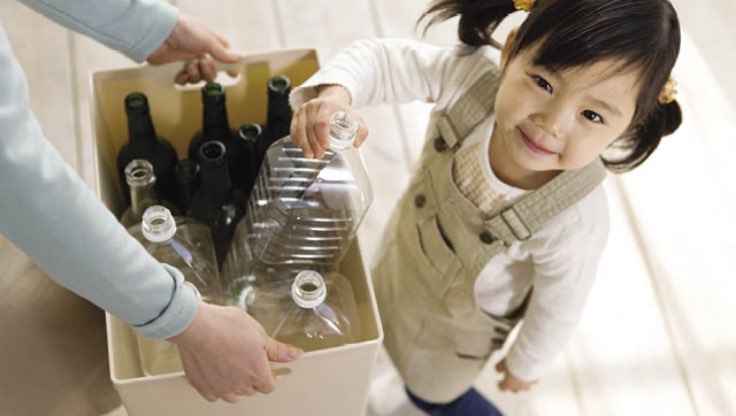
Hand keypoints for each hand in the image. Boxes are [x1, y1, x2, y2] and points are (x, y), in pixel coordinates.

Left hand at [146, 13, 241, 83]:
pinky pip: (185, 81)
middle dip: (209, 72)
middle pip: (212, 72)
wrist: (159, 33)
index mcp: (209, 44)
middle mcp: (200, 53)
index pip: (224, 56)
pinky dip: (184, 79)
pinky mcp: (176, 68)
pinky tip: (181, 73)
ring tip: (190, 67)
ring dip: (196, 75)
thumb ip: (223, 52)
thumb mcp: (207, 40)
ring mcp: (188, 61)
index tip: (232, 74)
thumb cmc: (182, 29)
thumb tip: (238, 57)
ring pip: (199, 78)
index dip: (229, 66)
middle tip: (203, 65)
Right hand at [168, 301, 300, 402]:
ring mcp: (220, 388)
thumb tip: (294, 355)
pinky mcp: (203, 387)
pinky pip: (214, 394)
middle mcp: (240, 385)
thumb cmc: (226, 327)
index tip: (264, 364)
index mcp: (257, 373)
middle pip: (252, 389)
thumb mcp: (260, 334)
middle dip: (252, 377)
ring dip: (235, 384)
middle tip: (245, 358)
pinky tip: (216, 370)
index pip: (270, 386)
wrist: (197, 327)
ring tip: (231, 364)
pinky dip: (216, 385)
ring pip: (233, 394)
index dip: (268, 374)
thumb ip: (278, 350)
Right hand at [290, 85, 368, 158]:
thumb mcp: (356, 118)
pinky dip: (297, 140)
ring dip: (304, 144)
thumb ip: (361, 131)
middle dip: (313, 144)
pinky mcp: (296, 115)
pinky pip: (293, 129)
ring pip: (299, 129)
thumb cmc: (343, 112)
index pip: (322, 121)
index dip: (322, 135)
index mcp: (327, 104)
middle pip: (310, 127)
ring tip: (310, 155)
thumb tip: (356, 143)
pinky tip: (302, 148)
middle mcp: (313, 105)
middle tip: (319, 155)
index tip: (326, 147)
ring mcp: (303, 109)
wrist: (331, 101)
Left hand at [495, 359, 536, 392]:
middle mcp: (519, 386)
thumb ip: (499, 368)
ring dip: (522, 383)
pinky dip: (530, 379)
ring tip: (520, 376)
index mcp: (509, 384)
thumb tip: (497, 370)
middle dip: (511, 386)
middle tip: (510, 379)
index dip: (500, 385)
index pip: (502, 389)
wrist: (529, 360)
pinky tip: (529, 373)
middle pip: (514, 390)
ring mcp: (528, 384)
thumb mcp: (503, 363)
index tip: (499, 382)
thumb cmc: (515, 362)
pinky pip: (533, 381)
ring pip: (525, 388)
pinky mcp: (535, 379)